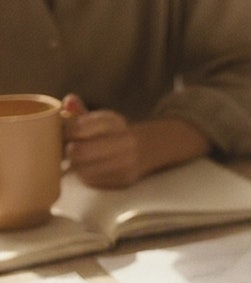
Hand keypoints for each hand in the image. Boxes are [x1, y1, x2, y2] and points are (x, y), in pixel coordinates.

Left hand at [61, 94, 211, 188]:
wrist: (153, 147)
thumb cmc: (118, 133)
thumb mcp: (103, 119)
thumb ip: (82, 112)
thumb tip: (68, 101)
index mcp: (115, 122)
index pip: (77, 128)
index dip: (66, 132)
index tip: (66, 133)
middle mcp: (124, 142)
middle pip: (79, 151)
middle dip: (69, 151)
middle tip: (69, 149)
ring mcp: (126, 163)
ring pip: (84, 169)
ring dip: (76, 165)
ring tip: (78, 159)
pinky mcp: (125, 179)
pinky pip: (93, 181)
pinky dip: (85, 176)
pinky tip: (88, 169)